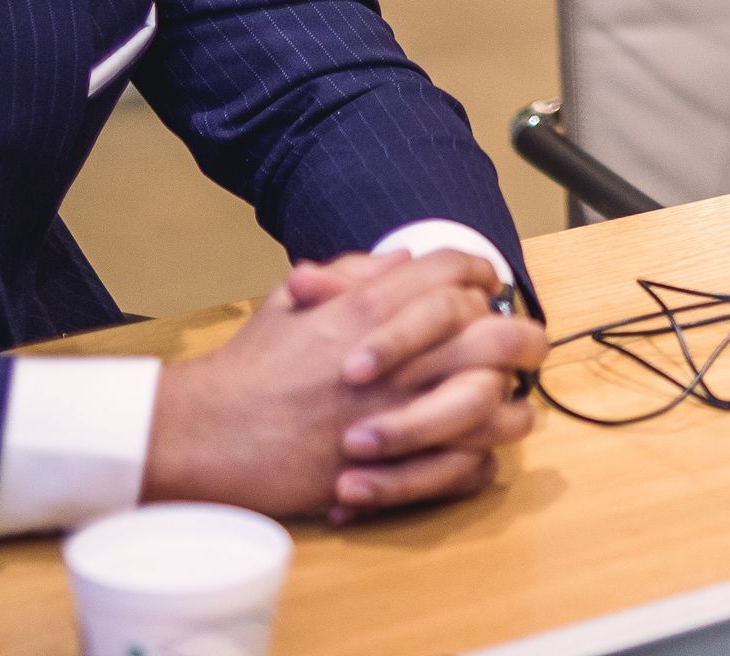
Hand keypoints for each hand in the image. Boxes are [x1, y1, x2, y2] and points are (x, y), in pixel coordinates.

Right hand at [146, 249, 545, 523]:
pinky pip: (470, 465)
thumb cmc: (248, 371)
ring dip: (507, 404)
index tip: (487, 289)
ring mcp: (399, 415)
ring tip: (501, 405)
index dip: (480, 275)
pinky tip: (470, 451)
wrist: (207, 438)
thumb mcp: (291, 302)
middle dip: (522, 337)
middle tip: (523, 346)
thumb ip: (351, 274)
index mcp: (371, 309)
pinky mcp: (394, 470)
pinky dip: (478, 459)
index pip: (455, 272)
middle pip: (497, 335)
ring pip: (496, 404)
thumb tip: (402, 259)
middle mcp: (396, 358)